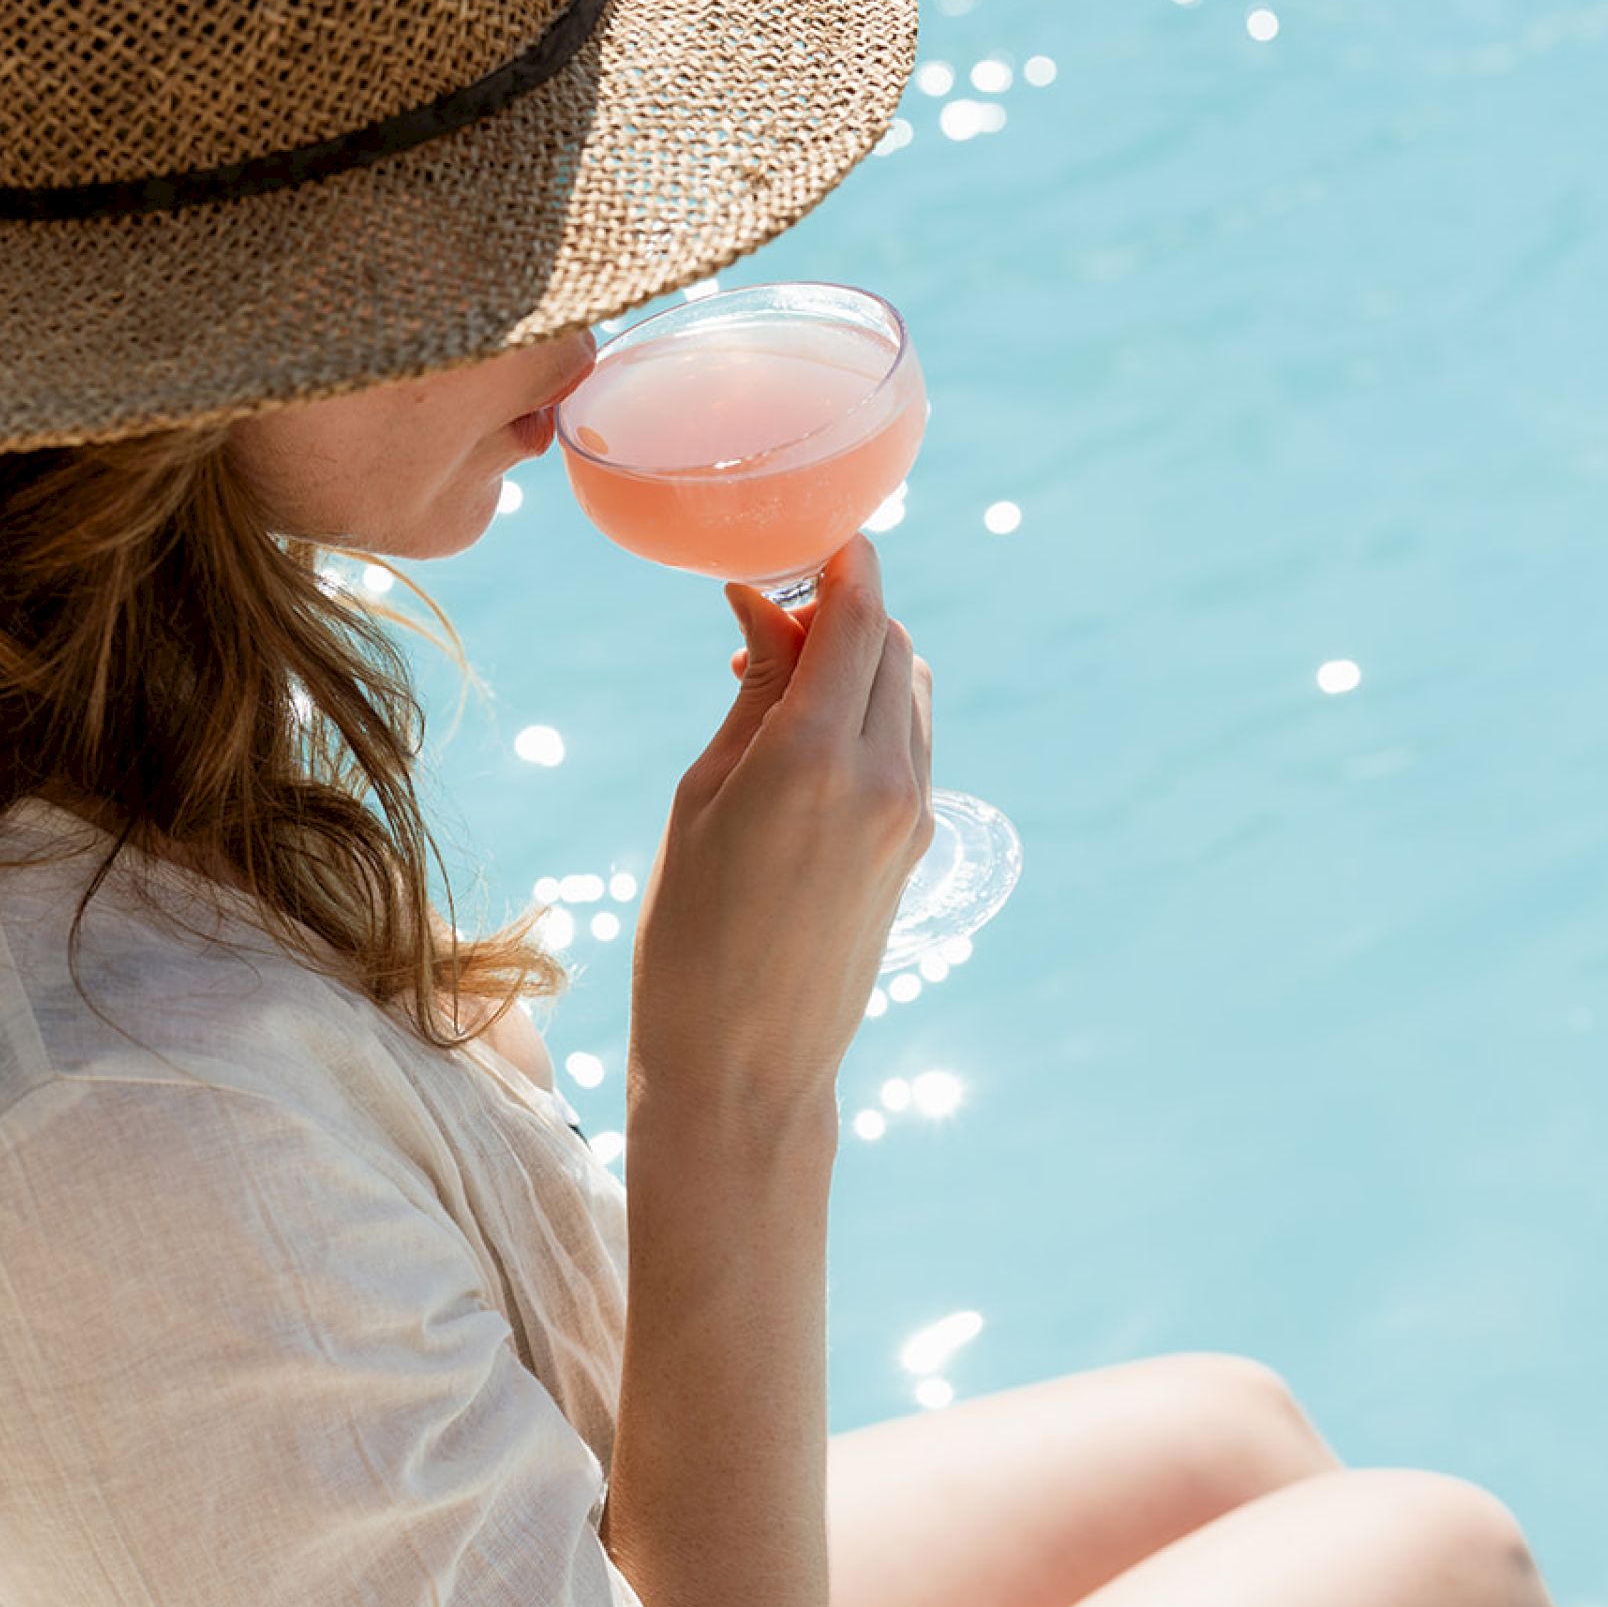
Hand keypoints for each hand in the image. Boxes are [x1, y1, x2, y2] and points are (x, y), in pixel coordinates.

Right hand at [630, 535, 932, 1132]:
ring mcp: (913, 814)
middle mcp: (887, 777)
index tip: (805, 535)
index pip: (862, 614)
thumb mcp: (704, 797)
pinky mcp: (917, 846)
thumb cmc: (690, 938)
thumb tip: (770, 605)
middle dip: (843, 609)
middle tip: (766, 618)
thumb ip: (756, 693)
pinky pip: (911, 743)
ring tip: (776, 680)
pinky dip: (872, 711)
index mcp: (820, 756)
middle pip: (894, 644)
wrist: (746, 1071)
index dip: (841, 560)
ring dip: (861, 660)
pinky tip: (804, 738)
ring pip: (911, 690)